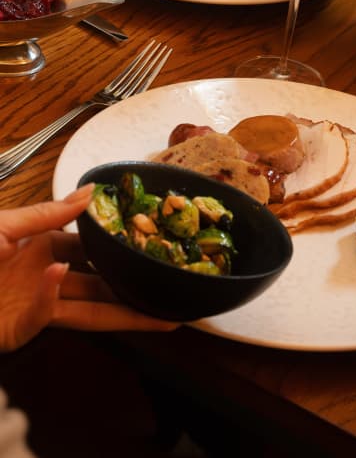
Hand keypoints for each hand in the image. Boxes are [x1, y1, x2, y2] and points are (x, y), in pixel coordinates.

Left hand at [0, 187, 176, 351]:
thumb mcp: (3, 224)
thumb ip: (49, 212)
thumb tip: (92, 193)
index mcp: (45, 247)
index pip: (93, 248)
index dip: (121, 247)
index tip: (152, 244)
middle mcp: (49, 276)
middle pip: (101, 285)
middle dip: (136, 290)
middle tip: (173, 290)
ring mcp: (38, 305)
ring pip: (90, 310)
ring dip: (124, 313)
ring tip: (164, 317)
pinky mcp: (22, 329)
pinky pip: (43, 313)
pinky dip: (50, 296)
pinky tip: (58, 279)